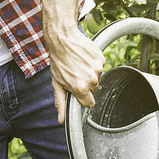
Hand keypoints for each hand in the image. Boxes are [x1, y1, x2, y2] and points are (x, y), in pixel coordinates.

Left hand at [40, 0, 104, 122]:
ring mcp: (98, 69)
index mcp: (80, 88)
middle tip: (74, 73)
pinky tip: (83, 57)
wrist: (62, 38)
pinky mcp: (102, 59)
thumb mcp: (56, 83)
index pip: (89, 103)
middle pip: (93, 89)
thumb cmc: (58, 61)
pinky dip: (93, 63)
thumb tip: (60, 120)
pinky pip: (100, 66)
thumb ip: (60, 103)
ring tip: (77, 63)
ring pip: (97, 77)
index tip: (77, 90)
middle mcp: (91, 80)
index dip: (83, 97)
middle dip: (85, 84)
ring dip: (88, 72)